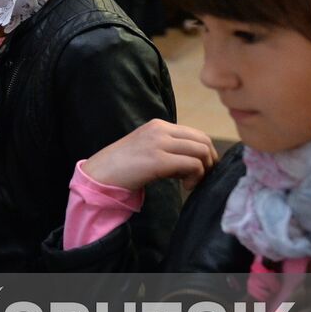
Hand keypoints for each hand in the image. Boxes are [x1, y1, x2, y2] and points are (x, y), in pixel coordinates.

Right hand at [82, 119, 218, 192]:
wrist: (100, 174)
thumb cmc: (122, 167)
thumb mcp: (148, 149)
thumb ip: (168, 148)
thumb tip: (195, 161)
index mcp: (158, 125)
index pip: (196, 134)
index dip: (206, 153)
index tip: (203, 170)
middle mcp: (160, 130)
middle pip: (203, 140)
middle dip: (210, 161)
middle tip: (203, 178)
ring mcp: (159, 143)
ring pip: (201, 151)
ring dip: (203, 170)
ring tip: (191, 183)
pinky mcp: (159, 160)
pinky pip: (192, 165)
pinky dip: (196, 177)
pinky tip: (185, 186)